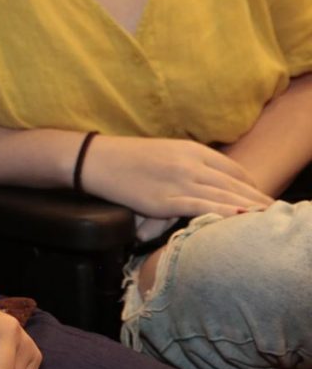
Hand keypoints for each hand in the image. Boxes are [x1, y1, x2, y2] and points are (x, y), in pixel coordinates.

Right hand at [81, 135, 270, 219]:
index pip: (232, 169)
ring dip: (247, 208)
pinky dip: (223, 213)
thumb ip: (188, 164)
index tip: (260, 196)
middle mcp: (189, 164)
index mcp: (190, 149)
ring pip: (222, 197)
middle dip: (256, 199)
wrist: (95, 160)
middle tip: (274, 211)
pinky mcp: (164, 200)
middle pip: (233, 184)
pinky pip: (200, 207)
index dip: (250, 184)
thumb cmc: (126, 157)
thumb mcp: (163, 152)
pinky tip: (238, 218)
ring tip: (265, 218)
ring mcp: (178, 181)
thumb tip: (205, 182)